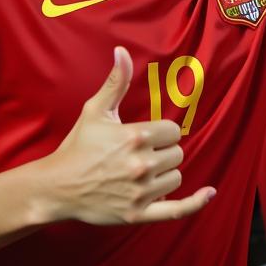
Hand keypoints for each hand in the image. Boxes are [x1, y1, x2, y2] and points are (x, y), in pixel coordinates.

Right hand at [39, 48, 215, 225]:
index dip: (162, 133)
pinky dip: (195, 203)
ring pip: (176, 177)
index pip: (173, 132)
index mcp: (135, 136)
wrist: (56, 187)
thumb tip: (122, 51)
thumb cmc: (77, 147)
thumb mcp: (95, 111)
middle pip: (177, 154)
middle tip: (138, 156)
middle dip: (162, 153)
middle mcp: (141, 164)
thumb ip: (116, 82)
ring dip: (164, 175)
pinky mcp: (138, 214)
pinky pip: (177, 209)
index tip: (145, 137)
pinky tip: (209, 193)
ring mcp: (140, 192)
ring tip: (139, 174)